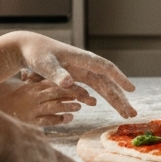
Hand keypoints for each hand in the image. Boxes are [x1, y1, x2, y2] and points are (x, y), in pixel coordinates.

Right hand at [0, 79, 84, 125]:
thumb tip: (62, 88)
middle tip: (91, 100)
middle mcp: (34, 95)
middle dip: (77, 95)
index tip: (86, 90)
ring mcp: (32, 108)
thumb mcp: (27, 90)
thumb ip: (43, 88)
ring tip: (80, 107)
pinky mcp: (30, 121)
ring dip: (70, 106)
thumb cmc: (13, 100)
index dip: (73, 87)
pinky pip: (48, 120)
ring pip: (56, 106)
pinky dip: (60, 119)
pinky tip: (69, 118)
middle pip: (60, 92)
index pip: (57, 83)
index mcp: (34, 86)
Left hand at [15, 34, 136, 117]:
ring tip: (126, 113)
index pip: (105, 68)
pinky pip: (96, 88)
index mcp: (82, 59)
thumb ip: (56, 74)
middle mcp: (86, 64)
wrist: (29, 48)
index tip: (131, 89)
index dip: (119, 78)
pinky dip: (105, 97)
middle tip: (131, 113)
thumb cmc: (36, 54)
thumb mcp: (44, 64)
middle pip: (108, 81)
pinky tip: (113, 105)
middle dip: (120, 97)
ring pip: (104, 86)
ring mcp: (83, 70)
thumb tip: (70, 83)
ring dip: (116, 99)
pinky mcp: (78, 76)